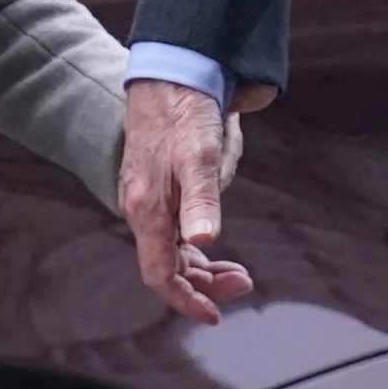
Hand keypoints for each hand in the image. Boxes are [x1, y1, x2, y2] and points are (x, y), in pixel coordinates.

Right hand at [117, 78, 267, 322]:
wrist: (171, 74)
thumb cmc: (185, 112)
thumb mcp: (200, 156)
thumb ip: (201, 200)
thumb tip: (204, 240)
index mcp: (148, 210)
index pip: (160, 275)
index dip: (186, 300)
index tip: (214, 315)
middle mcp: (143, 211)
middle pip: (170, 268)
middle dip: (205, 284)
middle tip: (244, 282)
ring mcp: (149, 201)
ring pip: (174, 252)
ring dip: (204, 266)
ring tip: (238, 271)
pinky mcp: (158, 190)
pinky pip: (176, 230)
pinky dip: (197, 244)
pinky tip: (213, 241)